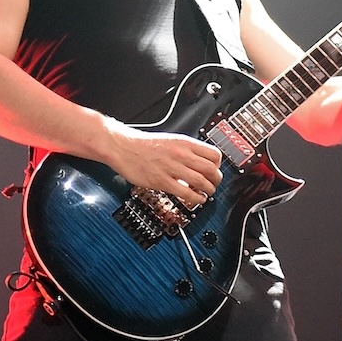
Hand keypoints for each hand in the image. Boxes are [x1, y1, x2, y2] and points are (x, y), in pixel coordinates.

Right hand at [103, 121, 223, 206]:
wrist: (123, 147)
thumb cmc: (144, 144)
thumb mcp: (171, 140)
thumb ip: (186, 150)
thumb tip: (199, 160)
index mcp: (185, 143)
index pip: (214, 154)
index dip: (218, 165)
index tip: (216, 170)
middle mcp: (181, 154)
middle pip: (211, 169)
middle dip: (217, 180)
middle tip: (215, 184)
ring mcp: (172, 168)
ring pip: (201, 181)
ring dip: (208, 190)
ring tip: (207, 193)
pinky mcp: (162, 181)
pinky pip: (185, 192)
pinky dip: (195, 198)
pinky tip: (197, 200)